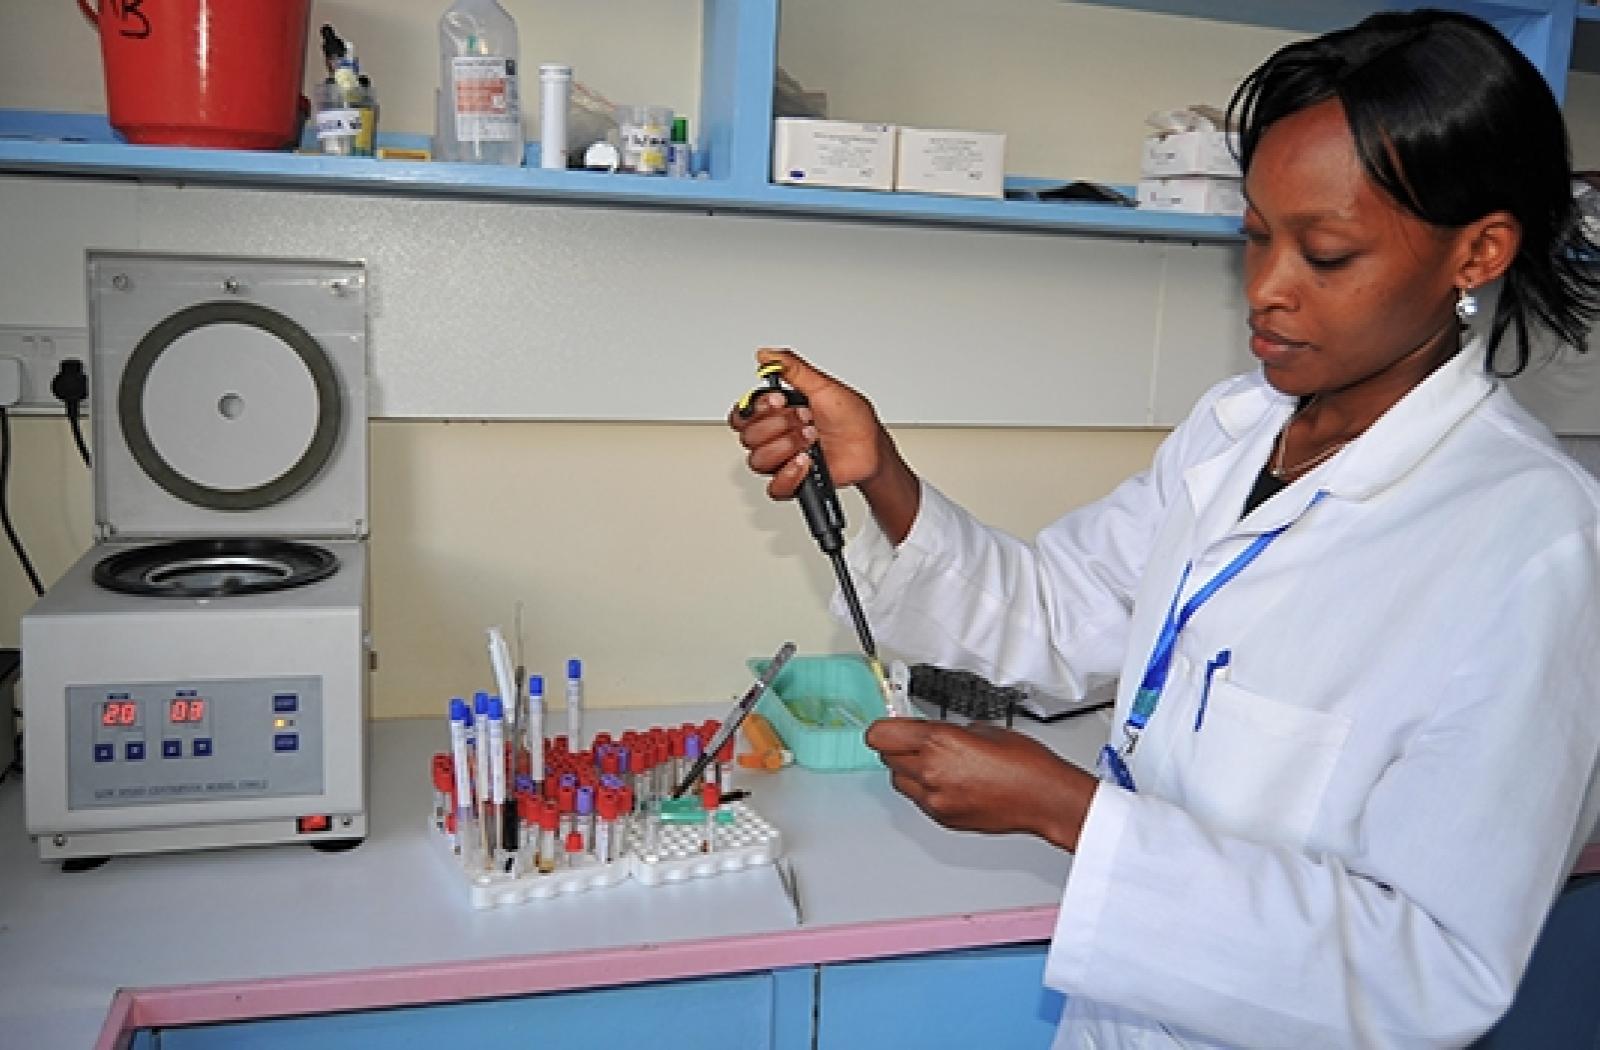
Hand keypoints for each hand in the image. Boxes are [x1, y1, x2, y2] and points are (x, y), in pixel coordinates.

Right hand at [728, 348, 920, 542]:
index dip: (757, 409)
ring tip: (811, 440)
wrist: (871, 448)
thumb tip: (766, 355)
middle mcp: (777, 435)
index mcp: (778, 412)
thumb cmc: (852, 418)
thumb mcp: (824, 386)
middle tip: (805, 420)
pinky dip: (789, 474)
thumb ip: (793, 369)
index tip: (780, 402)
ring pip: (757, 461)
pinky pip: (774, 487)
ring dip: (786, 448)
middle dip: (779, 427)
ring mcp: (783, 459)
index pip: (743, 414)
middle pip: (748, 437)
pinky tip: (806, 462)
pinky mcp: (792, 480)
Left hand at [865, 718, 1098, 851]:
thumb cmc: (1025, 764)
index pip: (880, 735)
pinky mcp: (942, 818)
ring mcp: (935, 799)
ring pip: (898, 780)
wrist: (1044, 798)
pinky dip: (925, 790)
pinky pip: (918, 799)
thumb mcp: (983, 729)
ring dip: (908, 770)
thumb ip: (949, 730)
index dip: (885, 727)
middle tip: (915, 741)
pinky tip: (949, 782)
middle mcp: (930, 772)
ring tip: (935, 764)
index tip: (892, 724)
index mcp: (938, 742)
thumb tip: (933, 732)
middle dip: (897, 747)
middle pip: (885, 756)